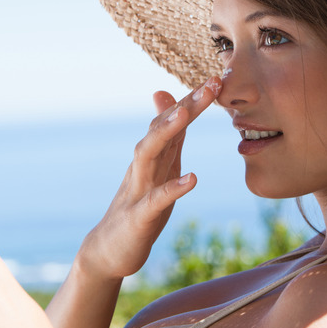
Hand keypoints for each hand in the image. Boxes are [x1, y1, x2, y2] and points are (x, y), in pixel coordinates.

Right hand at [75, 77, 221, 279]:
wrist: (108, 249)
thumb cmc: (139, 207)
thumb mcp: (159, 168)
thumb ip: (169, 136)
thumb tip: (170, 99)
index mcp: (152, 155)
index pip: (172, 120)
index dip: (194, 99)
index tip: (218, 78)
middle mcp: (143, 166)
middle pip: (161, 129)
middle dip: (185, 105)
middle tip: (211, 85)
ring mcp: (138, 190)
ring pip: (148, 154)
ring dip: (166, 133)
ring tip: (186, 114)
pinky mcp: (139, 217)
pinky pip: (156, 200)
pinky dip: (173, 188)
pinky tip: (193, 179)